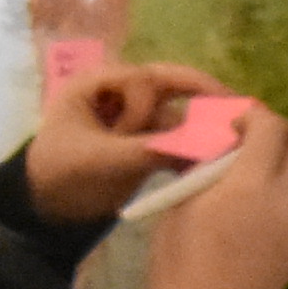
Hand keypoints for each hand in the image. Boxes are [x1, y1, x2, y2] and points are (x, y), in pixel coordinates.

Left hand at [24, 54, 228, 227]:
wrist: (48, 209)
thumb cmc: (61, 174)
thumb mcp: (100, 160)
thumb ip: (149, 150)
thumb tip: (201, 145)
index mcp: (97, 84)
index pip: (143, 79)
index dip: (149, 105)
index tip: (136, 133)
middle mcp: (121, 94)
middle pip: (171, 86)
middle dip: (203, 98)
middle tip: (239, 107)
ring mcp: (136, 118)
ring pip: (180, 114)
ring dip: (201, 128)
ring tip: (230, 143)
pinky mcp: (147, 141)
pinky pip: (179, 137)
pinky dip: (195, 148)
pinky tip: (214, 159)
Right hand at [133, 109, 287, 288]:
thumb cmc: (178, 258)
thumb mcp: (180, 202)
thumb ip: (203, 165)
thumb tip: (212, 140)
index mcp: (252, 184)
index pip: (273, 128)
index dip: (255, 116)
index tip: (234, 122)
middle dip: (272, 137)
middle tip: (243, 142)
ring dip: (280, 165)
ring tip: (248, 174)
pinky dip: (284, 194)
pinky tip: (257, 206)